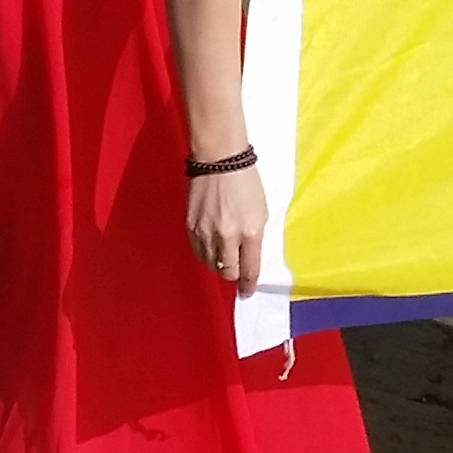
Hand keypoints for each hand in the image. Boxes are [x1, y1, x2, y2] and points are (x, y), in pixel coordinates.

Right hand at [187, 164, 272, 287]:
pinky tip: (211, 247)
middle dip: (233, 275)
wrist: (220, 161)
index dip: (248, 284)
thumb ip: (255, 239)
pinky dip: (205, 254)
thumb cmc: (246, 182)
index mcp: (250, 232)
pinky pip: (198, 252)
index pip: (249, 269)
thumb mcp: (261, 212)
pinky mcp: (191, 227)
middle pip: (227, 272)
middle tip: (236, 272)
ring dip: (219, 264)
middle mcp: (227, 236)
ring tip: (224, 255)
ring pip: (211, 264)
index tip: (247, 291)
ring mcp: (206, 232)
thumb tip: (247, 259)